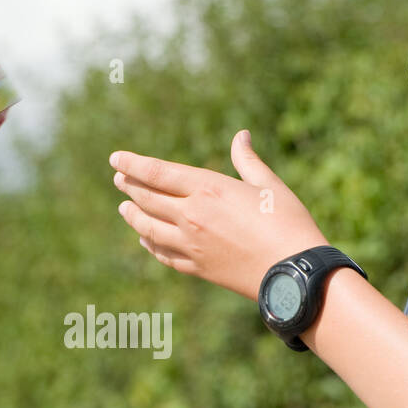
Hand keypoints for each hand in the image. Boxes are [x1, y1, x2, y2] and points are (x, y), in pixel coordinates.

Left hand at [110, 130, 329, 298]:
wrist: (292, 272)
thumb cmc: (288, 223)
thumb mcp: (269, 185)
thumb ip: (247, 160)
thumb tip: (241, 135)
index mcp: (208, 189)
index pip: (157, 173)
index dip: (133, 164)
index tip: (115, 158)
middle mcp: (191, 216)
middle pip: (148, 199)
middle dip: (130, 186)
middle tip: (119, 179)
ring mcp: (191, 245)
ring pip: (149, 228)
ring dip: (133, 216)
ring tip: (123, 208)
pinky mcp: (197, 268)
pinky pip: (163, 254)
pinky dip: (149, 244)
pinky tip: (145, 239)